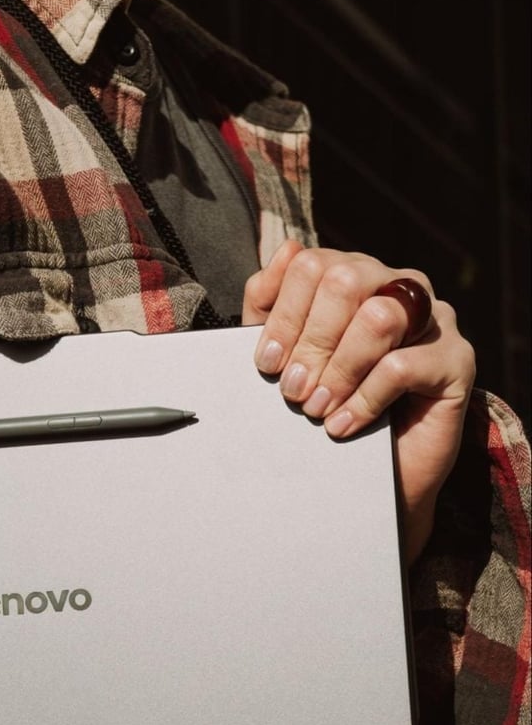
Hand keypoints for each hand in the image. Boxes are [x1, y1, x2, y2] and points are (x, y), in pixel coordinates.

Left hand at [243, 241, 475, 562]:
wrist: (371, 475)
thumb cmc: (329, 406)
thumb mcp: (287, 354)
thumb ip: (273, 305)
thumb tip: (285, 249)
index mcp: (357, 275)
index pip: (314, 264)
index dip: (284, 314)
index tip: (266, 363)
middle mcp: (399, 286)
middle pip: (346, 280)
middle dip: (310, 340)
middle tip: (292, 389)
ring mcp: (434, 319)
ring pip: (379, 317)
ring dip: (338, 368)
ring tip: (316, 408)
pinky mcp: (457, 359)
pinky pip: (403, 366)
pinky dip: (364, 399)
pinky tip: (342, 425)